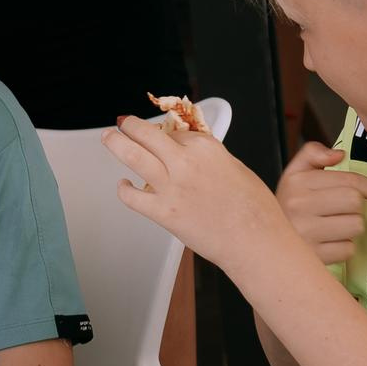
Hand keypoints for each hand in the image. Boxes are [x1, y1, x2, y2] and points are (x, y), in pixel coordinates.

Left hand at [100, 115, 280, 267]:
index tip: (160, 136)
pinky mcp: (164, 213)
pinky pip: (132, 197)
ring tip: (109, 138)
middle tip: (121, 124)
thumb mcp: (236, 168)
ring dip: (116, 143)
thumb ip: (211, 159)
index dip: (166, 135)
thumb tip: (194, 156)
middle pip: (146, 134)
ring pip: (132, 156)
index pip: (175, 132)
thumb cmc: (256, 209)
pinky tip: (124, 186)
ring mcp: (171, 187)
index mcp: (206, 147)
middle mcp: (185, 161)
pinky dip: (124, 190)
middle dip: (130, 126)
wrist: (257, 241)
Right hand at [273, 143, 366, 264]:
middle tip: (340, 211)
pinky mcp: (312, 256)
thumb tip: (339, 154)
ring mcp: (305, 232)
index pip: (349, 181)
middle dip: (355, 208)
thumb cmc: (288, 207)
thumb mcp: (294, 175)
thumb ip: (312, 153)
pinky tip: (327, 244)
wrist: (263, 241)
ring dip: (350, 228)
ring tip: (331, 228)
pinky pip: (348, 249)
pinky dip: (343, 248)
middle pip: (356, 202)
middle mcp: (299, 205)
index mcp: (298, 181)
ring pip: (355, 226)